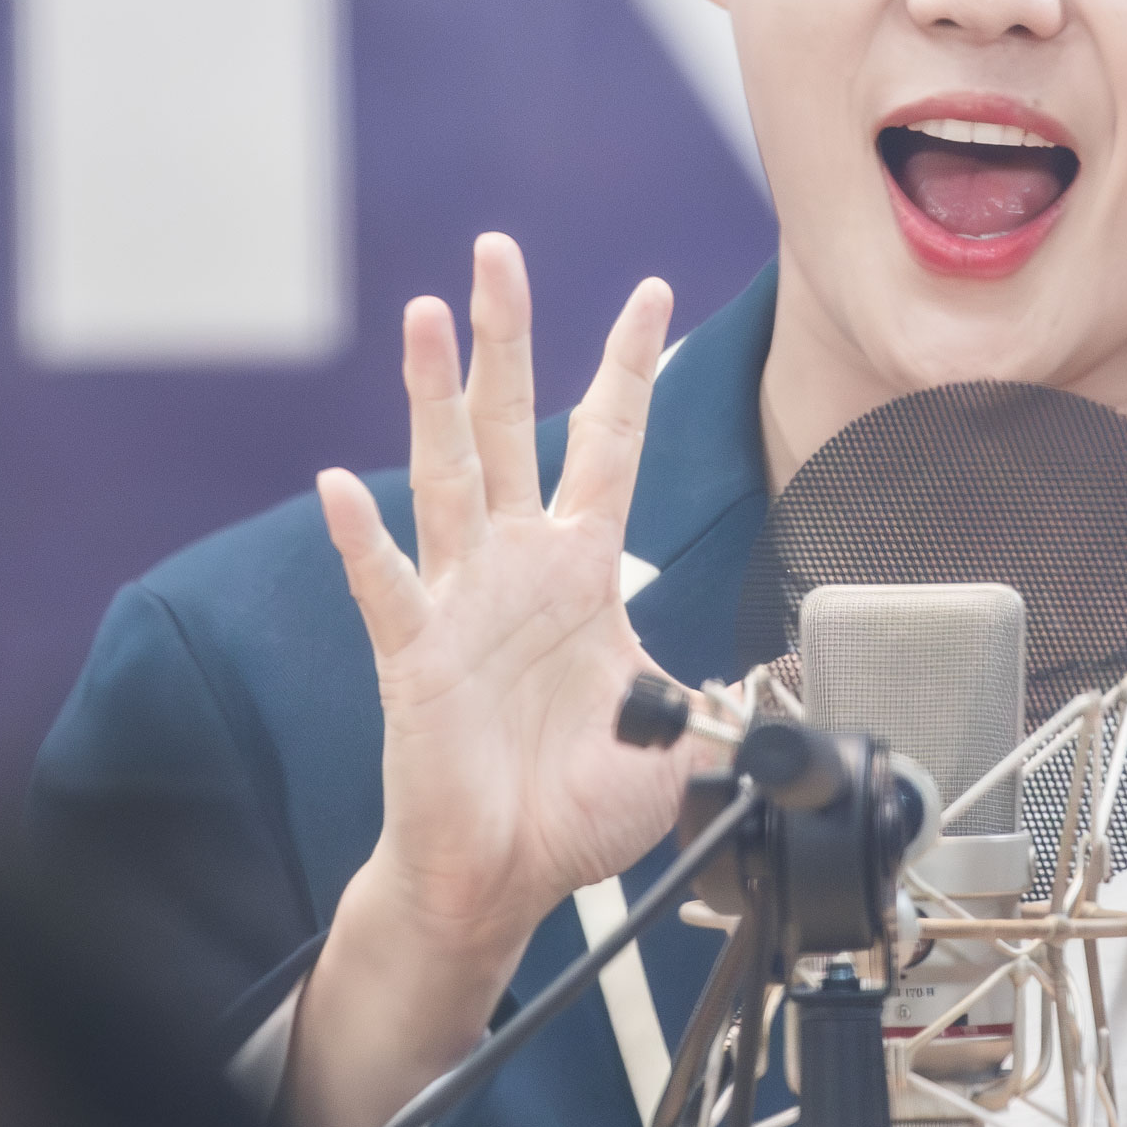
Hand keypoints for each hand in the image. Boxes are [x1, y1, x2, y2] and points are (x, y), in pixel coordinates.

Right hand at [285, 235, 685, 1126]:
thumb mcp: (679, 738)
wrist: (504, 875)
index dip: (627, 369)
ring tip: (427, 316)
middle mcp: (517, 565)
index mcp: (583, 568)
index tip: (650, 290)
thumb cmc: (576, 806)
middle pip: (509, 424)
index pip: (609, 443)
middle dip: (506, 335)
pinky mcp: (414, 657)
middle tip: (498, 251)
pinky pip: (386, 588)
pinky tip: (342, 487)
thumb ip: (726, 696)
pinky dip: (363, 539)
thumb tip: (784, 685)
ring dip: (435, 396)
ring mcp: (460, 602)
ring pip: (445, 476)